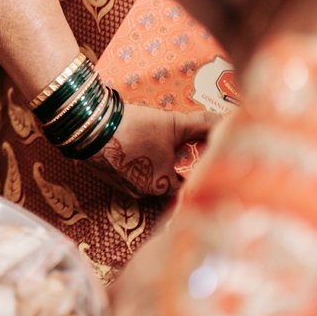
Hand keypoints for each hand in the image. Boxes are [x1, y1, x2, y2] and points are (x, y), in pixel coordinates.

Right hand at [91, 103, 218, 196]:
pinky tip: (134, 143)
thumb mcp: (174, 124)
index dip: (194, 167)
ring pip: (145, 176)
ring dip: (152, 162)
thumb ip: (203, 125)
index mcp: (162, 186)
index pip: (188, 184)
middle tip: (176, 144)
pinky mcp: (105, 176)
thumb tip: (227, 123)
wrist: (89, 125)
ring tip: (153, 141)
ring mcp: (121, 186)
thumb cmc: (135, 128)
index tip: (197, 153)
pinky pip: (127, 172)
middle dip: (172, 163)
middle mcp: (142, 193)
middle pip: (166, 180)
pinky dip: (133, 161)